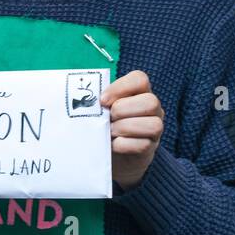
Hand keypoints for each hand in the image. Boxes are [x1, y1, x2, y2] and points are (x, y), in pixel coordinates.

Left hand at [100, 70, 163, 190]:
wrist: (108, 154)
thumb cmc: (102, 126)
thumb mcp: (99, 110)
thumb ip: (96, 101)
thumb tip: (80, 99)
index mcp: (139, 93)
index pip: (140, 80)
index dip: (121, 87)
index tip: (102, 100)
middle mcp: (152, 109)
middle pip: (150, 102)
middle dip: (123, 110)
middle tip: (108, 118)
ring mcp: (154, 129)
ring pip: (153, 124)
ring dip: (125, 127)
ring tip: (109, 132)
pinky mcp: (149, 149)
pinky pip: (143, 145)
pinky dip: (124, 144)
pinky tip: (112, 145)